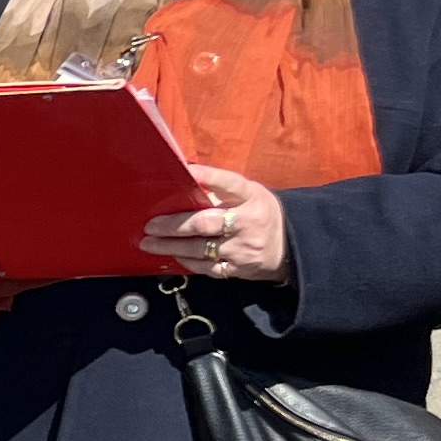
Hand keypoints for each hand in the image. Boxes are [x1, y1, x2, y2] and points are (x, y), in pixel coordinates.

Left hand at [143, 165, 289, 282]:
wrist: (291, 247)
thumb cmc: (260, 214)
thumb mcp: (250, 196)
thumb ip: (222, 191)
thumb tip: (185, 181)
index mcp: (252, 197)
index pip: (230, 183)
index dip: (209, 177)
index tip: (188, 170)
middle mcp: (248, 222)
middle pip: (204, 222)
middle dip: (173, 225)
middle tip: (150, 226)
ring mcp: (243, 248)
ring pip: (200, 248)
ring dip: (170, 246)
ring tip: (149, 243)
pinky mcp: (239, 269)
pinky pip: (207, 268)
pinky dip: (187, 262)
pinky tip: (173, 256)